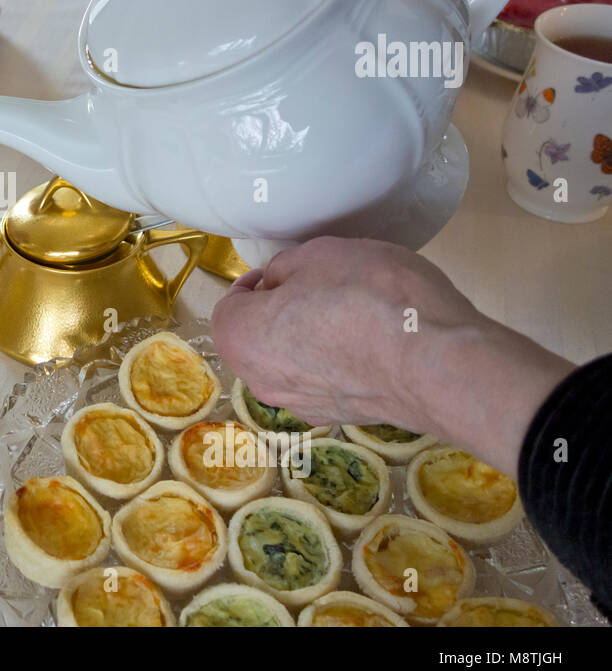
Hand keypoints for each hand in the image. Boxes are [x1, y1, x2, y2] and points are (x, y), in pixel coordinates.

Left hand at [210, 237, 573, 475]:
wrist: (438, 363)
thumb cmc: (369, 297)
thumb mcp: (320, 254)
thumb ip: (285, 267)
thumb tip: (279, 283)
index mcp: (241, 339)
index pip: (231, 304)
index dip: (256, 281)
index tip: (283, 270)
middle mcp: (261, 382)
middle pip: (257, 338)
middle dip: (279, 310)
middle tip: (317, 286)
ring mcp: (303, 406)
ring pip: (291, 362)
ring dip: (308, 337)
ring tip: (349, 311)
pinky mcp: (343, 417)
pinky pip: (326, 380)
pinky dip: (338, 361)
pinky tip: (371, 341)